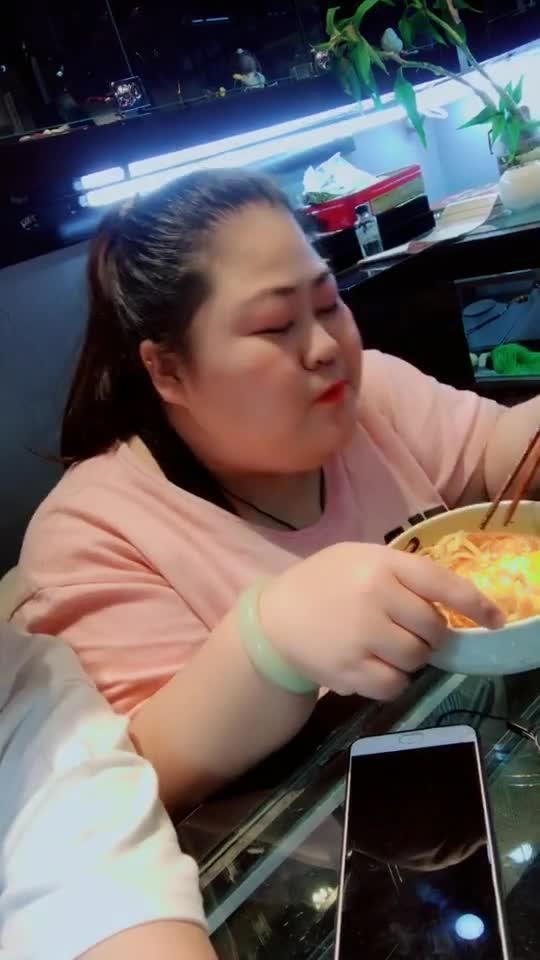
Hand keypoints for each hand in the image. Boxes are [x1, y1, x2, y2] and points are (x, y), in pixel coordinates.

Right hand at [259, 543, 504, 700]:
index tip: (495, 619)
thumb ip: (401, 573)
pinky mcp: (350, 670)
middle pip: (434, 628)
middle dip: (430, 635)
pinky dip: (392, 680)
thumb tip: (452, 603)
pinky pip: (395, 685)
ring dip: (410, 658)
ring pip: (418, 659)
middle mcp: (375, 597)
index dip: (476, 603)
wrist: (272, 619)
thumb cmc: (321, 583)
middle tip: (408, 630)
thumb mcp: (358, 558)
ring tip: (384, 647)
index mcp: (380, 564)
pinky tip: (372, 666)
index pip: (442, 582)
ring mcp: (362, 636)